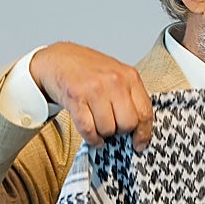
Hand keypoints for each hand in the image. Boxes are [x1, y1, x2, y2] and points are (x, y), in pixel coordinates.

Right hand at [30, 42, 154, 150]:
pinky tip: (92, 135)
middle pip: (128, 124)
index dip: (143, 133)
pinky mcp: (76, 98)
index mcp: (130, 76)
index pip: (145, 112)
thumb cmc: (89, 70)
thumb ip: (131, 97)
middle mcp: (114, 81)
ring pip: (108, 129)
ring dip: (103, 133)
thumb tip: (139, 129)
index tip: (139, 143)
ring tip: (98, 123)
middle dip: (120, 131)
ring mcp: (95, 89)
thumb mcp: (118, 75)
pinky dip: (91, 138)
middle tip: (112, 125)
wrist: (59, 60)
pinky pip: (88, 129)